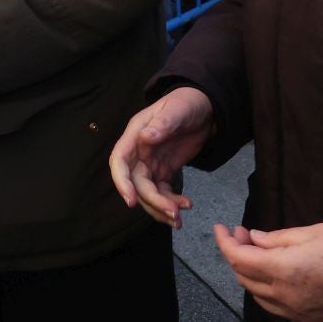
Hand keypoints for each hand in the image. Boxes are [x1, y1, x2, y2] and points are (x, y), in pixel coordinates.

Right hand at [109, 87, 214, 227]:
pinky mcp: (163, 171)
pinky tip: (185, 205)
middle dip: (152, 201)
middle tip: (173, 214)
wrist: (203, 108)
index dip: (122, 182)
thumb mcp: (176, 110)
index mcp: (135, 135)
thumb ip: (162, 124)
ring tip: (179, 218)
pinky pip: (162, 192)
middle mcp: (138, 152)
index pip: (119, 162)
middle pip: (136, 183)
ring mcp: (150, 163)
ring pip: (148, 193)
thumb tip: (145, 138)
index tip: (131, 201)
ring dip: (161, 208)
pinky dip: (171, 202)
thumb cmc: (185, 103)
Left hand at [214, 223, 322, 321]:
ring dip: (253, 277)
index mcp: (283, 271)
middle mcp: (285, 298)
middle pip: (245, 279)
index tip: (223, 228)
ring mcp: (298, 315)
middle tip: (244, 236)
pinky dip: (272, 293)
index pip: (238, 258)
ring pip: (261, 298)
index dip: (225, 242)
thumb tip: (255, 239)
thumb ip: (279, 238)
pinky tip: (282, 278)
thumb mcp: (315, 232)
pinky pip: (281, 310)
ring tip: (261, 256)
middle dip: (238, 256)